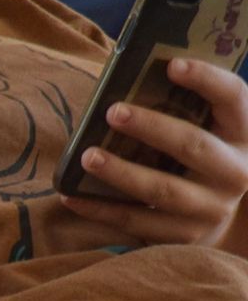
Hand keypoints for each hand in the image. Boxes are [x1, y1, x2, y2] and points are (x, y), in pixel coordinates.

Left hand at [61, 58, 247, 253]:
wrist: (222, 221)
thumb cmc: (202, 163)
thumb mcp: (211, 134)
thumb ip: (186, 111)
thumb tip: (126, 81)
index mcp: (244, 134)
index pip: (232, 96)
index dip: (205, 78)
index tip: (171, 64)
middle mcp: (235, 172)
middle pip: (192, 145)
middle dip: (151, 127)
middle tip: (113, 112)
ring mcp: (211, 208)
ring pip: (161, 189)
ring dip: (120, 172)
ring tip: (87, 156)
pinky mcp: (184, 236)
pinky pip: (135, 222)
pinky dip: (99, 210)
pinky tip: (71, 196)